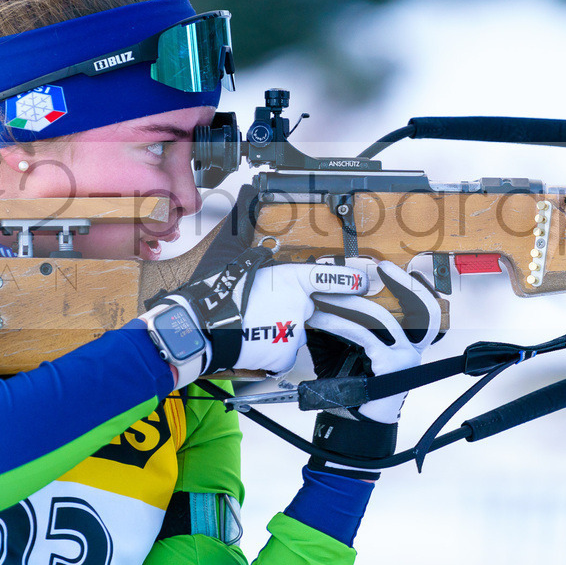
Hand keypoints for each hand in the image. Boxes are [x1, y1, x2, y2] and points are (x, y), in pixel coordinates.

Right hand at [148, 246, 368, 386]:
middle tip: (264, 310)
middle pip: (307, 309)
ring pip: (294, 332)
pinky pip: (284, 353)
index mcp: (290, 279)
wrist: (202, 329)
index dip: (348, 280)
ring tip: (249, 325)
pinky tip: (251, 341)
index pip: (327, 278)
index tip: (363, 282)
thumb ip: (257, 246)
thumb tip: (252, 209)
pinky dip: (270, 350)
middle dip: (294, 310)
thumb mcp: (238, 260)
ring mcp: (295, 332)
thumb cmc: (217, 295)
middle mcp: (298, 305)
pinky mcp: (285, 355)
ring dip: (277, 330)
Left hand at [304, 261, 440, 477]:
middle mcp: (414, 349)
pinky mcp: (390, 365)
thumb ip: (350, 328)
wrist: (356, 423)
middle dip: (401, 283)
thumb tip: (329, 301)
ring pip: (382, 318)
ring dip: (350, 302)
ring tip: (327, 295)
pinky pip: (363, 336)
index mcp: (410, 344)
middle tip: (378, 267)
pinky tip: (321, 320)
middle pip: (418, 307)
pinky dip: (339, 324)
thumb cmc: (355, 388)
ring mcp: (405, 357)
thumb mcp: (354, 352)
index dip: (410, 286)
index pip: (422, 309)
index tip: (389, 268)